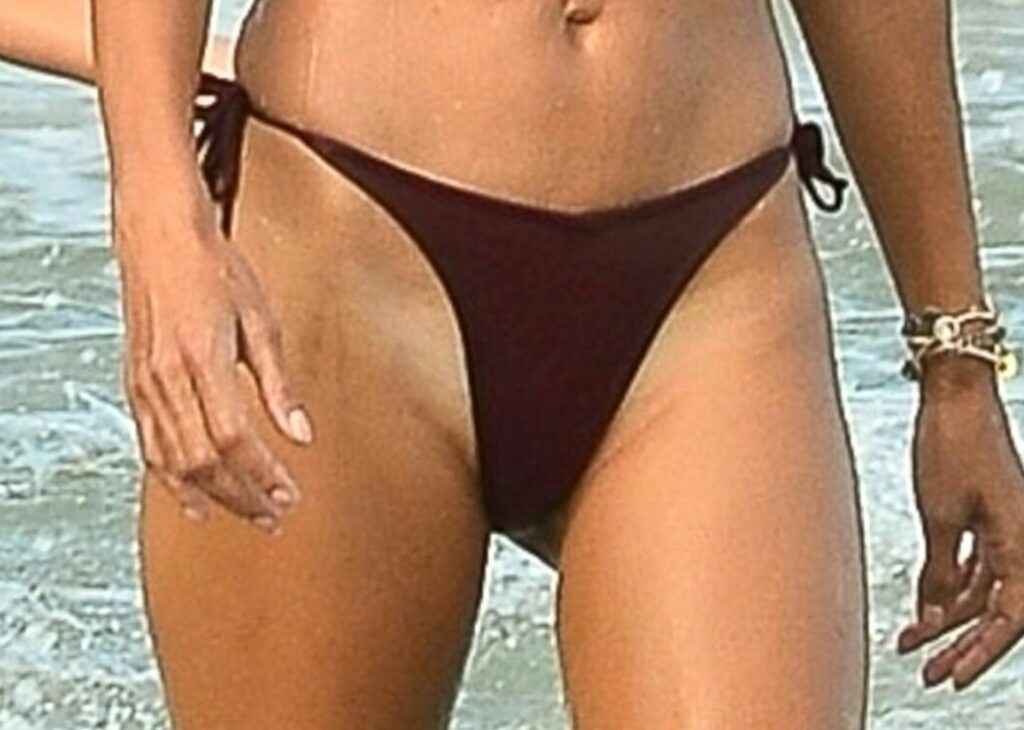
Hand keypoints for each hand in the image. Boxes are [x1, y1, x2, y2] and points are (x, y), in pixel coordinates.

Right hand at [115, 182, 313, 534]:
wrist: (160, 236)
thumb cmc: (214, 268)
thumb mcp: (261, 321)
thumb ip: (280, 385)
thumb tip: (302, 434)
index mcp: (203, 359)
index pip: (235, 438)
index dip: (264, 474)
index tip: (291, 495)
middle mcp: (168, 378)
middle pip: (205, 461)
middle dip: (243, 496)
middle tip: (276, 516)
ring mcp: (145, 385)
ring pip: (175, 463)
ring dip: (214, 496)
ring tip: (248, 514)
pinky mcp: (134, 386)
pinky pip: (151, 448)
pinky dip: (174, 482)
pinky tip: (196, 501)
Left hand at [897, 379, 1023, 689]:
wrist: (954, 397)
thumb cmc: (952, 445)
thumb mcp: (940, 515)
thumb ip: (940, 567)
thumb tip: (934, 612)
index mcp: (1021, 543)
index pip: (1008, 617)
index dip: (981, 652)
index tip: (953, 676)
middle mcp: (1019, 541)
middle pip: (994, 610)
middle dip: (959, 643)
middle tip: (928, 671)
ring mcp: (1003, 530)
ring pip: (980, 591)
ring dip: (946, 617)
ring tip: (910, 643)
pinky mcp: (984, 519)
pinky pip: (971, 567)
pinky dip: (946, 588)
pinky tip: (922, 609)